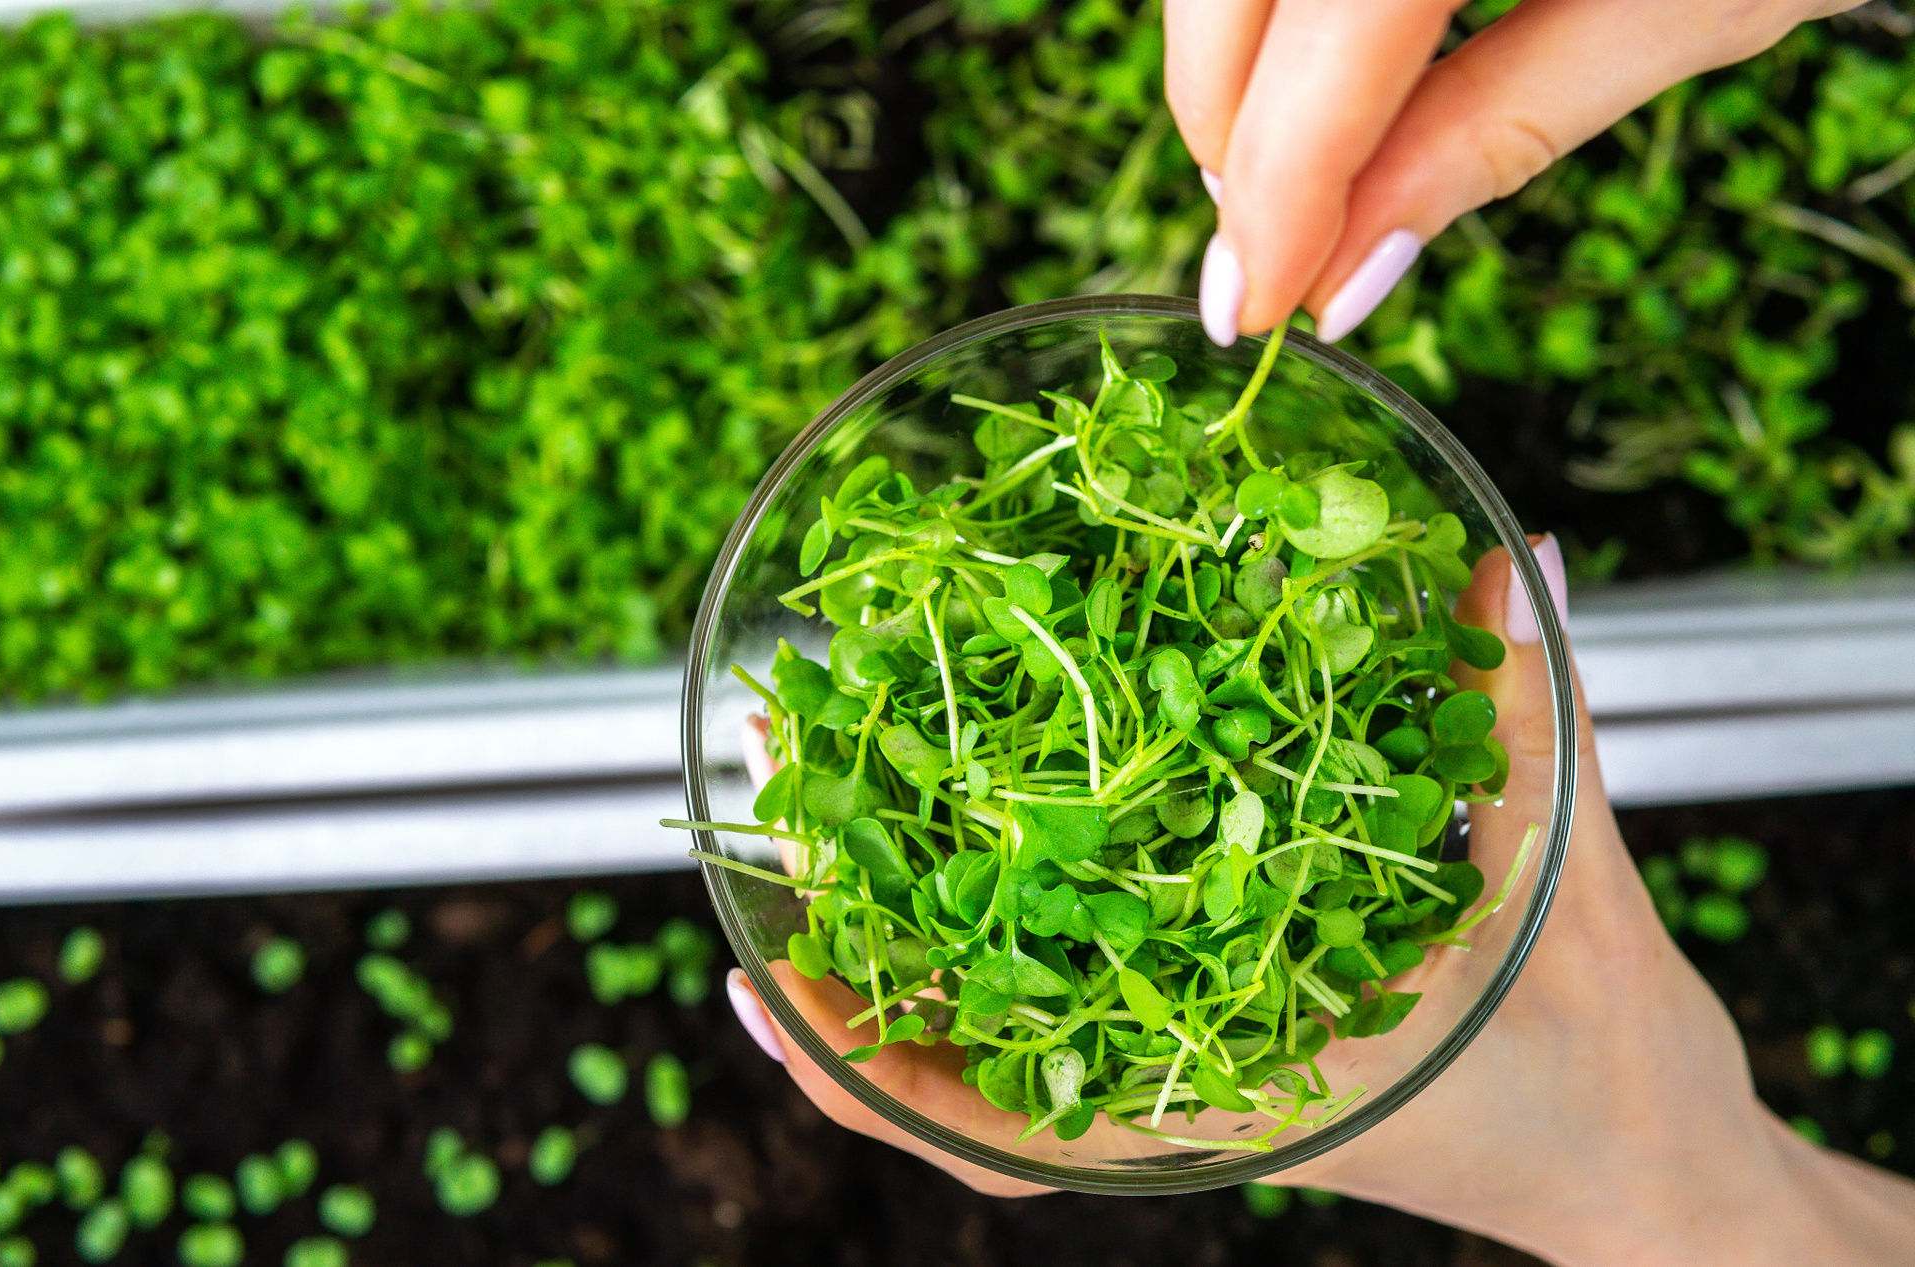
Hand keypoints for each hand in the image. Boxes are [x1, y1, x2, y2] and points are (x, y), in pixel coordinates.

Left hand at [724, 538, 1914, 1259]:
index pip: (1014, 1129)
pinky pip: (1084, 1015)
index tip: (767, 983)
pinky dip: (1003, 952)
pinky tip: (960, 857)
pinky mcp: (1228, 1043)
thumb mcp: (1570, 889)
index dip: (875, 1062)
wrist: (1643, 1170)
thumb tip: (1505, 554)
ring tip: (816, 822)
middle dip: (848, 961)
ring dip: (900, 942)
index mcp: (1248, 1093)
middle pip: (966, 1073)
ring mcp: (1203, 1080)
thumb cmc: (1605, 1073)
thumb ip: (1534, 722)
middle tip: (767, 819)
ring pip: (1007, 1048)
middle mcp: (1195, 1103)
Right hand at [1169, 0, 1860, 346]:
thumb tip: (1346, 275)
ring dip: (1237, 70)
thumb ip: (1501, 128)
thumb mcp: (1693, 2)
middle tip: (1274, 252)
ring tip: (1303, 162)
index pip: (1320, 52)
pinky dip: (1274, 11)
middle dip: (1226, 136)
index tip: (1261, 308)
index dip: (1272, 193)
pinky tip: (1323, 63)